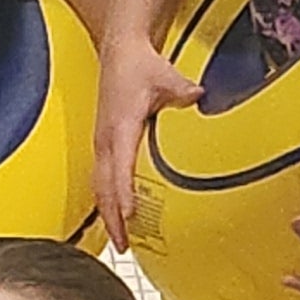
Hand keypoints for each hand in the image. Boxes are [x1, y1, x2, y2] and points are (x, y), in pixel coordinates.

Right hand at [90, 41, 200, 252]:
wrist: (119, 52)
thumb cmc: (139, 66)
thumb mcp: (166, 76)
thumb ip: (183, 90)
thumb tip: (199, 97)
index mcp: (119, 128)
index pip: (119, 169)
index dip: (123, 195)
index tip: (130, 217)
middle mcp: (105, 140)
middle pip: (103, 188)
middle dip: (112, 219)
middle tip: (124, 247)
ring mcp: (101, 143)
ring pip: (99, 187)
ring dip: (107, 215)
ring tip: (119, 241)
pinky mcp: (102, 143)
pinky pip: (101, 178)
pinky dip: (106, 200)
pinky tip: (116, 216)